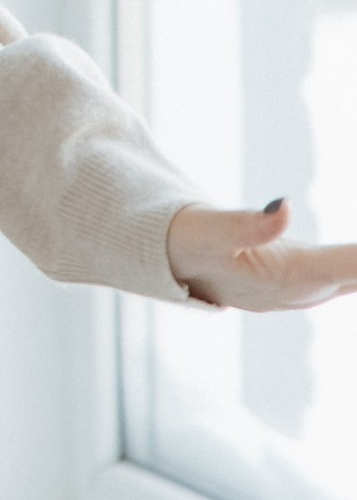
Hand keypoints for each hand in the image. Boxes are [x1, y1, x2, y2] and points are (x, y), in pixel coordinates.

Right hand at [168, 199, 356, 310]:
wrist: (161, 260)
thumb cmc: (181, 241)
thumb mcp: (208, 229)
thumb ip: (246, 224)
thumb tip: (284, 207)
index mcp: (285, 277)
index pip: (344, 268)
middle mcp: (295, 291)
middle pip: (350, 280)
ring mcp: (293, 292)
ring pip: (343, 283)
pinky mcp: (288, 283)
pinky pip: (334, 280)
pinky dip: (351, 273)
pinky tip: (354, 271)